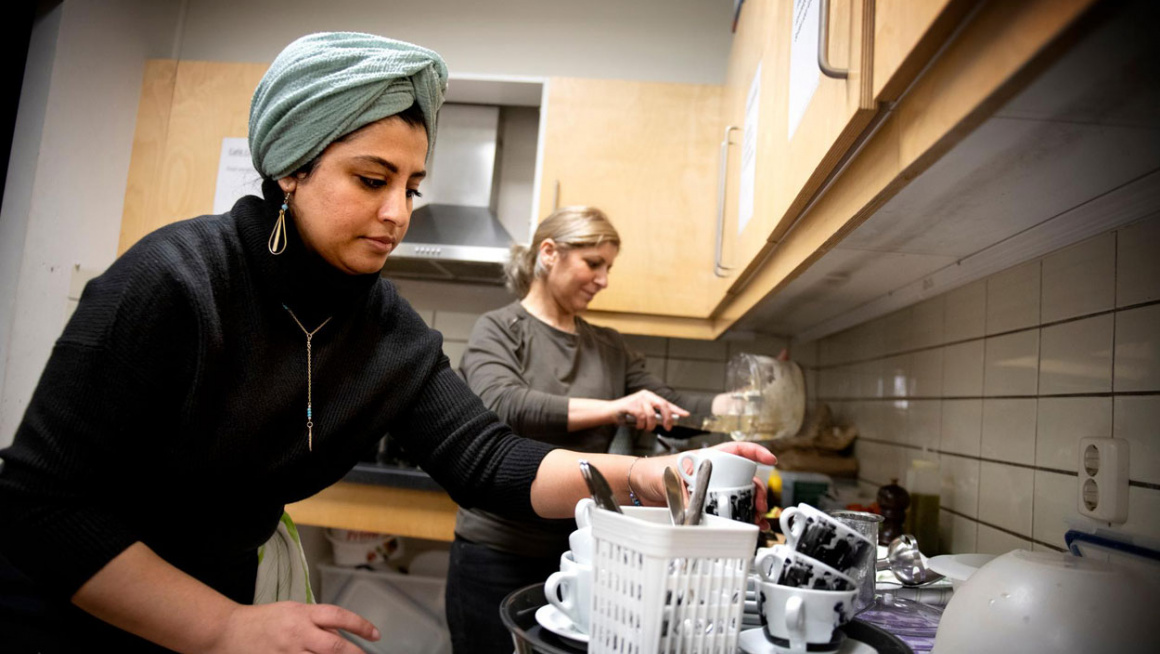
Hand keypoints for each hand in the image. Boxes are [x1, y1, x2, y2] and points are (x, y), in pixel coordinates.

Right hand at [209, 602, 377, 652]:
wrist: (227, 631)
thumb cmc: (263, 620)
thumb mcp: (293, 611)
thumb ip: (317, 622)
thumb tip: (342, 635)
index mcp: (303, 614)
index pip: (338, 616)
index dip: (360, 625)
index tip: (375, 634)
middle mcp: (297, 633)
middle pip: (334, 646)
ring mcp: (287, 652)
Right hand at [610, 390, 688, 431]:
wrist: (610, 412)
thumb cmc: (627, 414)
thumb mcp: (643, 413)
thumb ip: (654, 415)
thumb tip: (667, 422)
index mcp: (650, 396)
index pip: (666, 402)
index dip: (677, 409)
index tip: (685, 415)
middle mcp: (645, 395)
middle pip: (663, 405)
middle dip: (667, 419)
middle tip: (667, 428)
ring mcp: (638, 399)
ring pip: (651, 415)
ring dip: (649, 425)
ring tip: (645, 428)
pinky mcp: (631, 404)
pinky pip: (641, 417)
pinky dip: (640, 424)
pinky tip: (638, 426)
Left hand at [630, 442, 775, 528]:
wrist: (637, 486)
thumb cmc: (650, 472)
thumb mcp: (668, 481)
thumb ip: (683, 495)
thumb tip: (694, 510)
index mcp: (706, 458)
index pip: (736, 450)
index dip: (755, 453)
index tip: (770, 459)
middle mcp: (712, 473)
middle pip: (743, 477)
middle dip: (757, 489)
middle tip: (760, 503)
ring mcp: (710, 489)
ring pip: (738, 495)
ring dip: (751, 506)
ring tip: (757, 518)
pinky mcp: (704, 504)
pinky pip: (726, 510)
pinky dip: (739, 517)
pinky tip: (748, 524)